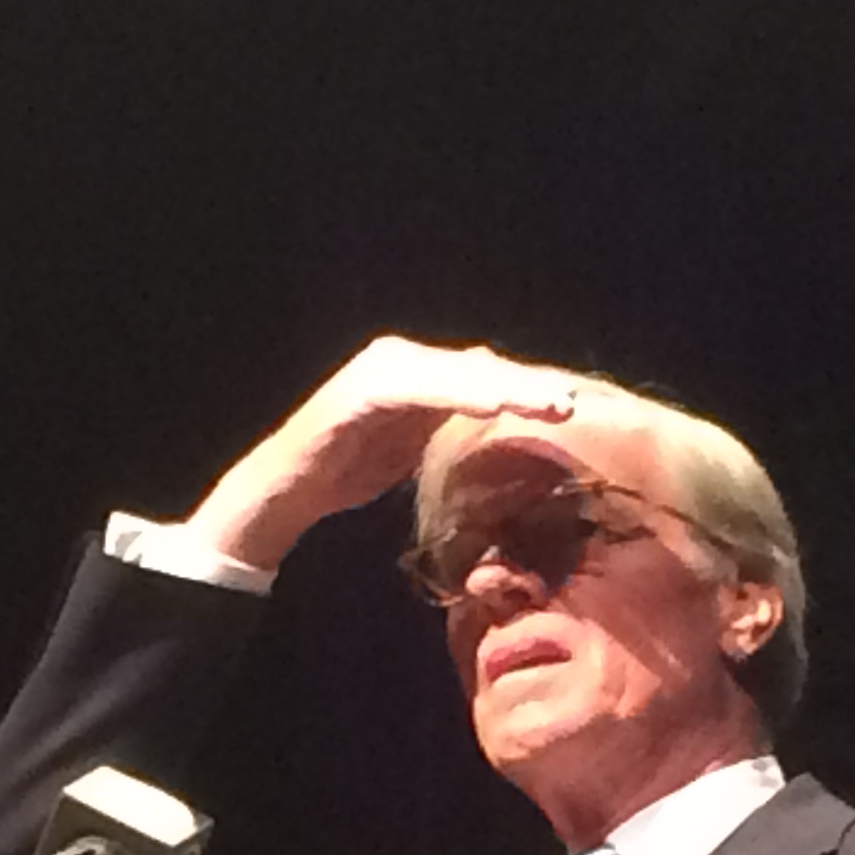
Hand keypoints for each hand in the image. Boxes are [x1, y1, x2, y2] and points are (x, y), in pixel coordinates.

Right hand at [183, 337, 580, 576]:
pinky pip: (417, 391)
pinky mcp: (360, 393)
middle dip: (525, 386)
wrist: (281, 492)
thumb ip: (447, 430)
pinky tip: (490, 405)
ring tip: (546, 403)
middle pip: (477, 369)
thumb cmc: (345, 472)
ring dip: (504, 388)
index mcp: (417, 375)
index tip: (573, 408)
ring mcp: (380, 373)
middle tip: (572, 402)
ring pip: (455, 375)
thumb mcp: (411, 450)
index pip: (483, 378)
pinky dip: (454, 395)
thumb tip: (498, 427)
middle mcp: (400, 362)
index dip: (526, 392)